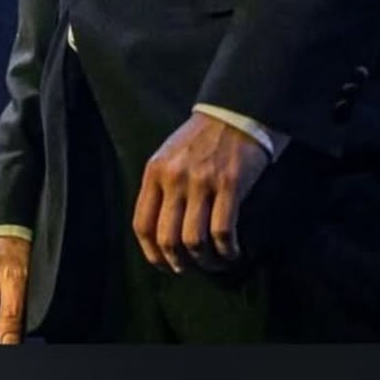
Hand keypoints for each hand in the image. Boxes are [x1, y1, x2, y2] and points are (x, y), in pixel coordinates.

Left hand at [132, 113, 269, 272]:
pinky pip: (223, 231)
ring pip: (195, 241)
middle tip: (190, 268)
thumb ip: (160, 188)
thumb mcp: (169, 156)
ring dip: (206, 261)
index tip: (164, 265)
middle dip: (179, 263)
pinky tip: (232, 252)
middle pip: (168, 239)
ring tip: (215, 262)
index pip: (142, 225)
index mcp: (155, 171)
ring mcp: (202, 181)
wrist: (236, 112)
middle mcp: (175, 177)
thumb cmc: (202, 138)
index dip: (152, 254)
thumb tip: (158, 234)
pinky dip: (227, 250)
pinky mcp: (230, 184)